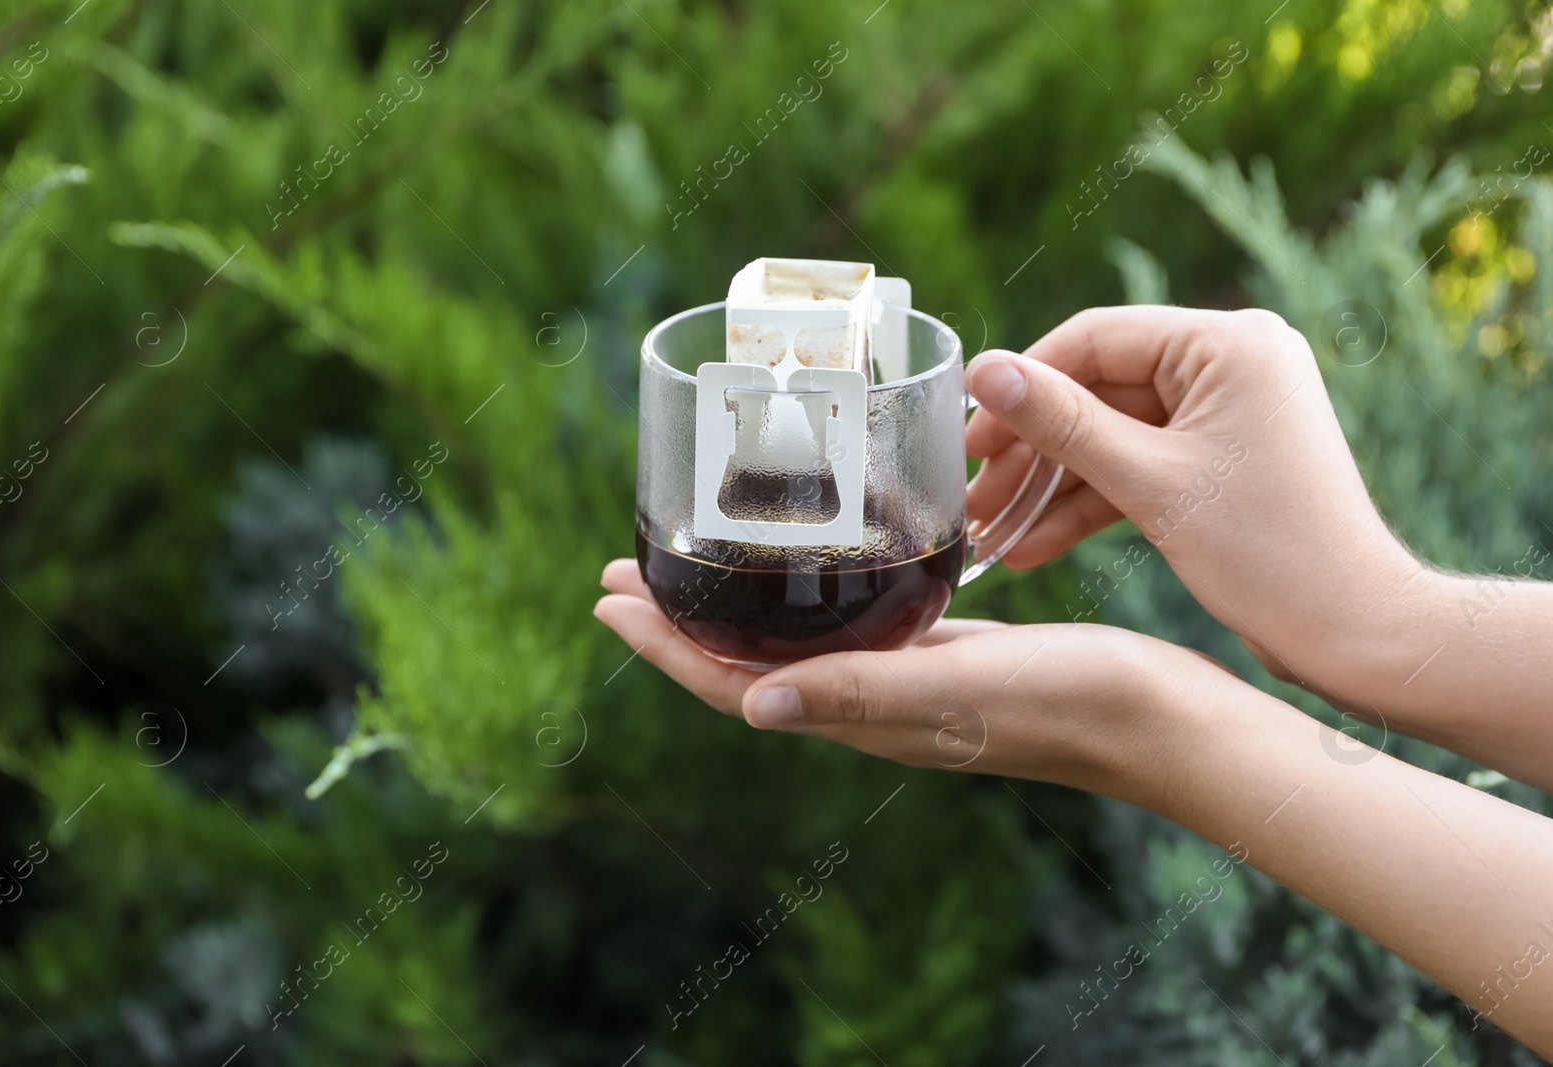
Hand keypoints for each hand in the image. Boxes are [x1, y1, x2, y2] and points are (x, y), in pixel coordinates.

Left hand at [595, 559, 1199, 798]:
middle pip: (748, 661)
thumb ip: (863, 694)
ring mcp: (909, 681)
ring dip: (742, 608)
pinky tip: (821, 566)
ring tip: (704, 565)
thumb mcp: (961, 689)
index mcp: (862, 713)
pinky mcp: (949, 653)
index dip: (665, 645)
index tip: (609, 597)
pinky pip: (857, 626)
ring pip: (797, 642)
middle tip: (628, 571)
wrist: (1164, 719)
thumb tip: (753, 704)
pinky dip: (815, 597)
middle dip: (684, 621)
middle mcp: (873, 704)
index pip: (731, 683)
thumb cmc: (1073, 702)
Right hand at [964, 306, 1431, 707]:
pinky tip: (1030, 548)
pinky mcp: (1222, 459)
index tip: (967, 436)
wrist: (1351, 630)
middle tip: (972, 495)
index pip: (1095, 339)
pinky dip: (1090, 506)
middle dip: (1032, 453)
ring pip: (1112, 437)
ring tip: (989, 534)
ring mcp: (1228, 413)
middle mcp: (1233, 363)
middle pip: (1099, 391)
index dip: (1023, 386)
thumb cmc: (1266, 552)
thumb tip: (984, 372)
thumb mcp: (1147, 482)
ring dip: (1051, 487)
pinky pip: (1140, 468)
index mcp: (1228, 343)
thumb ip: (1060, 422)